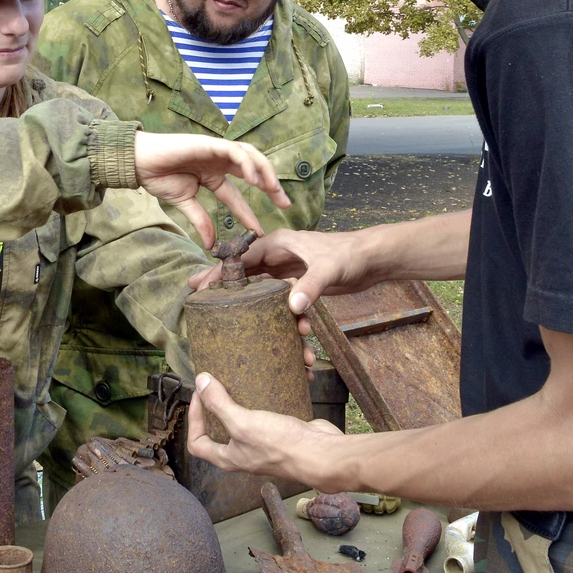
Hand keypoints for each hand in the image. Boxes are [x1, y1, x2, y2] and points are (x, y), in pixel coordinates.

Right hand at [134, 132, 288, 247]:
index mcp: (213, 176)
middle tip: (285, 205)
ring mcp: (216, 151)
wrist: (140, 162)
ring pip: (250, 157)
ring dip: (265, 172)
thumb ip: (201, 220)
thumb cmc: (158, 177)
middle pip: (253, 172)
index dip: (249, 213)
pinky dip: (247, 163)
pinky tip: (253, 179)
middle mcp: (219, 163)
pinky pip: (235, 151)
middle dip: (271, 186)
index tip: (260, 232)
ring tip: (274, 190)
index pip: (238, 196)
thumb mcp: (185, 203)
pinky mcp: (210, 143)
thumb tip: (210, 244)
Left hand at [187, 372, 344, 486]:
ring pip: (244, 422)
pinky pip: (266, 416)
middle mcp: (244, 454)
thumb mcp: (243, 423)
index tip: (199, 394)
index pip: (197, 443)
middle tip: (216, 385)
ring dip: (240, 403)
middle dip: (216, 408)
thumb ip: (219, 404)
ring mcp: (263, 445)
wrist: (321, 454)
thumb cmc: (281, 446)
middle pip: (220, 432)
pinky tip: (265, 386)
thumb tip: (200, 382)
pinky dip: (264, 401)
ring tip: (239, 382)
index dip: (193, 419)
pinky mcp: (281, 434)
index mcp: (229, 458)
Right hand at [188, 227, 375, 330]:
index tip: (199, 286)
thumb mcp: (329, 268)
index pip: (240, 257)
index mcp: (278, 243)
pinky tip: (275, 329)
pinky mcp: (298, 282)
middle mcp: (278, 254)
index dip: (218, 272)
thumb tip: (293, 307)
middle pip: (243, 272)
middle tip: (199, 301)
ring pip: (260, 288)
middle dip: (223, 287)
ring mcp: (287, 269)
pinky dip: (275, 313)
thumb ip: (311, 285)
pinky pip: (277, 298)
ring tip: (234, 321)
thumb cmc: (351, 254)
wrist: (373, 259)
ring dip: (252, 305)